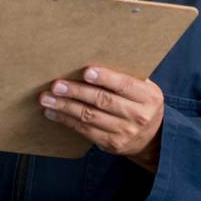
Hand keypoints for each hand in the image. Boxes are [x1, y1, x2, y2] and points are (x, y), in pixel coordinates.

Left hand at [40, 67, 164, 171]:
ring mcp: (125, 132)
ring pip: (90, 117)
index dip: (105, 78)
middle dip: (77, 92)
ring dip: (65, 106)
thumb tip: (95, 56)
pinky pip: (85, 131)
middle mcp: (138, 115)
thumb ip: (127, 77)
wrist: (153, 139)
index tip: (86, 72)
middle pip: (103, 101)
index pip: (125, 85)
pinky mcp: (111, 144)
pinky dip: (66, 120)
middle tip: (56, 85)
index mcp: (149, 97)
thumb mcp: (145, 90)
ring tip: (47, 98)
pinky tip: (52, 112)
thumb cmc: (142, 105)